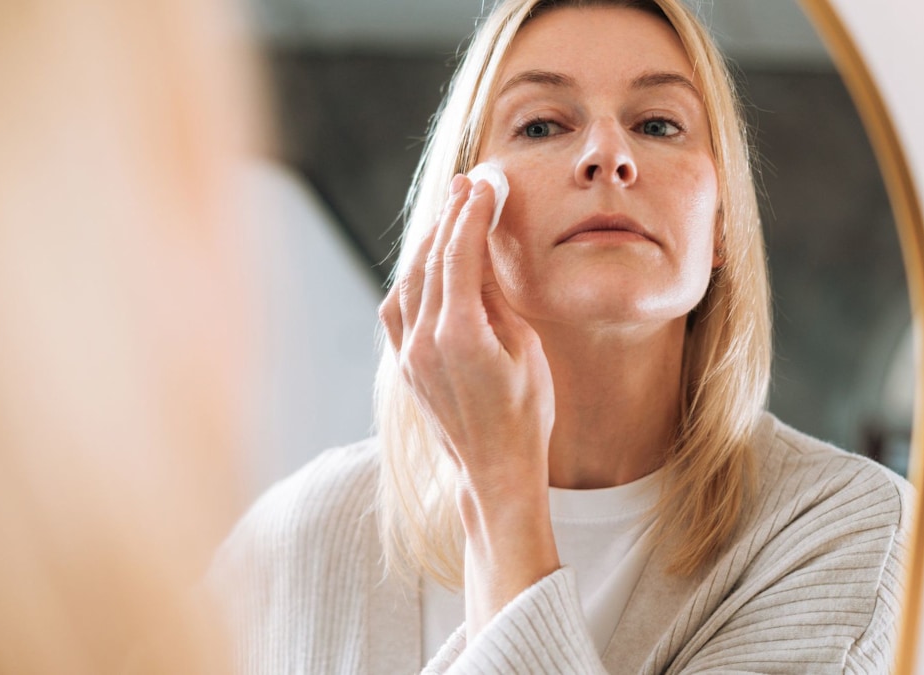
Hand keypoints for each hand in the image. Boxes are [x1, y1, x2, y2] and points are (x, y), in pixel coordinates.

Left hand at [379, 174, 559, 636]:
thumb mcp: (525, 350)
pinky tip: (427, 261)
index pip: (460, 255)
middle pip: (432, 261)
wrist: (494, 468)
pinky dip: (412, 277)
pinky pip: (398, 307)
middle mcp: (425, 340)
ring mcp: (409, 353)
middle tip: (467, 186)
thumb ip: (495, 302)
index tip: (483, 185)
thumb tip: (477, 259)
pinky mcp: (404, 364)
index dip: (471, 214)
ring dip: (429, 243)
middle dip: (450, 218)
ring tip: (450, 213)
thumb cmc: (525, 412)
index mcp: (461, 334)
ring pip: (409, 280)